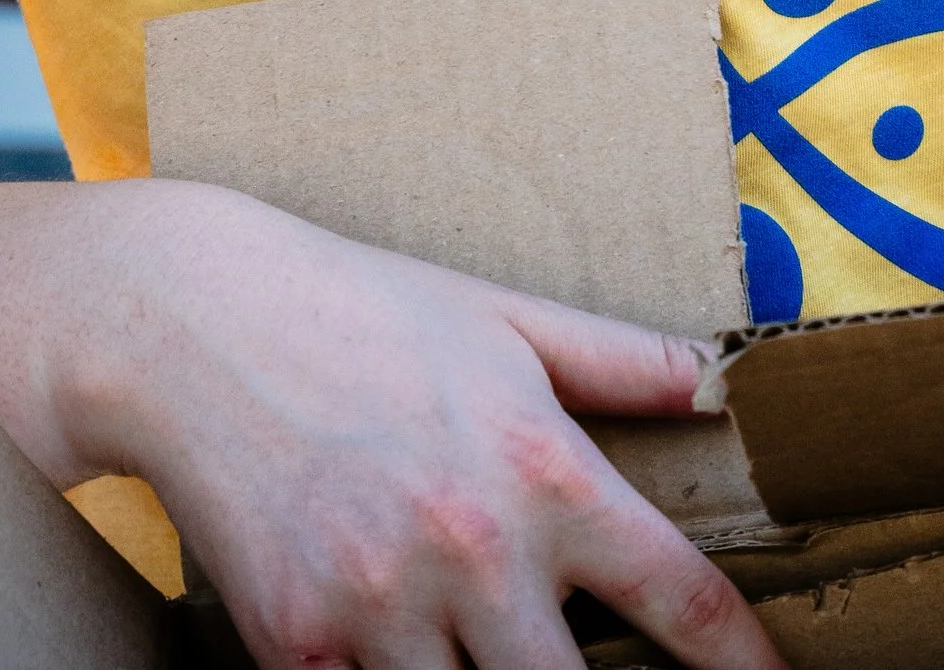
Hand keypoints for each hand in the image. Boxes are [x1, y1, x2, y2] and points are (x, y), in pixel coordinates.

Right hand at [54, 186, 780, 669]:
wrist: (199, 321)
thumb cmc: (363, 309)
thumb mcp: (502, 317)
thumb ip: (615, 360)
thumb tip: (717, 379)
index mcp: (545, 467)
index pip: (680, 596)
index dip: (743, 665)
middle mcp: (478, 547)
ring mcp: (385, 608)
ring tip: (492, 662)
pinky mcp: (298, 649)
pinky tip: (405, 669)